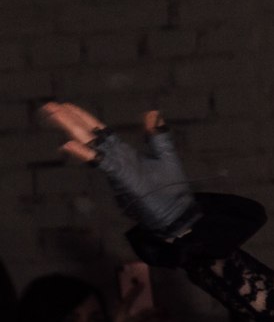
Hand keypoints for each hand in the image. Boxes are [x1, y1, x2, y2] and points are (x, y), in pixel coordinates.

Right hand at [40, 103, 199, 241]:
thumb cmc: (171, 190)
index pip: (99, 131)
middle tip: (49, 107)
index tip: (65, 106)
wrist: (177, 215)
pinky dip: (84, 154)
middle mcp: (116, 158)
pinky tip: (68, 145)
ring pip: (90, 145)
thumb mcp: (165, 156)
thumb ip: (157, 135)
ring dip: (72, 131)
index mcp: (124, 152)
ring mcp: (117, 167)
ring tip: (53, 116)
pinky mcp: (121, 178)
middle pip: (89, 135)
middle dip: (69, 121)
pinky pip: (100, 163)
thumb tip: (152, 113)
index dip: (82, 118)